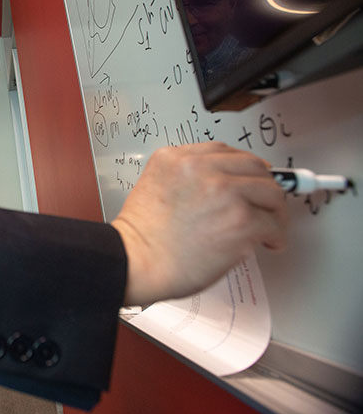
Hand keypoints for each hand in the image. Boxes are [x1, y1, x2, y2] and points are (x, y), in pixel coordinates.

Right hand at [111, 142, 287, 305]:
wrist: (136, 262)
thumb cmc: (142, 238)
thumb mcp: (155, 187)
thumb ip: (187, 179)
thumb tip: (224, 189)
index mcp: (175, 158)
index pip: (223, 151)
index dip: (240, 168)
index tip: (249, 178)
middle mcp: (200, 168)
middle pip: (252, 165)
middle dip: (263, 185)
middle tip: (266, 202)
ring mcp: (223, 192)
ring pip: (270, 191)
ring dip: (274, 210)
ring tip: (270, 225)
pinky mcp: (240, 220)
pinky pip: (274, 223)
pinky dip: (276, 235)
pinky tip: (268, 242)